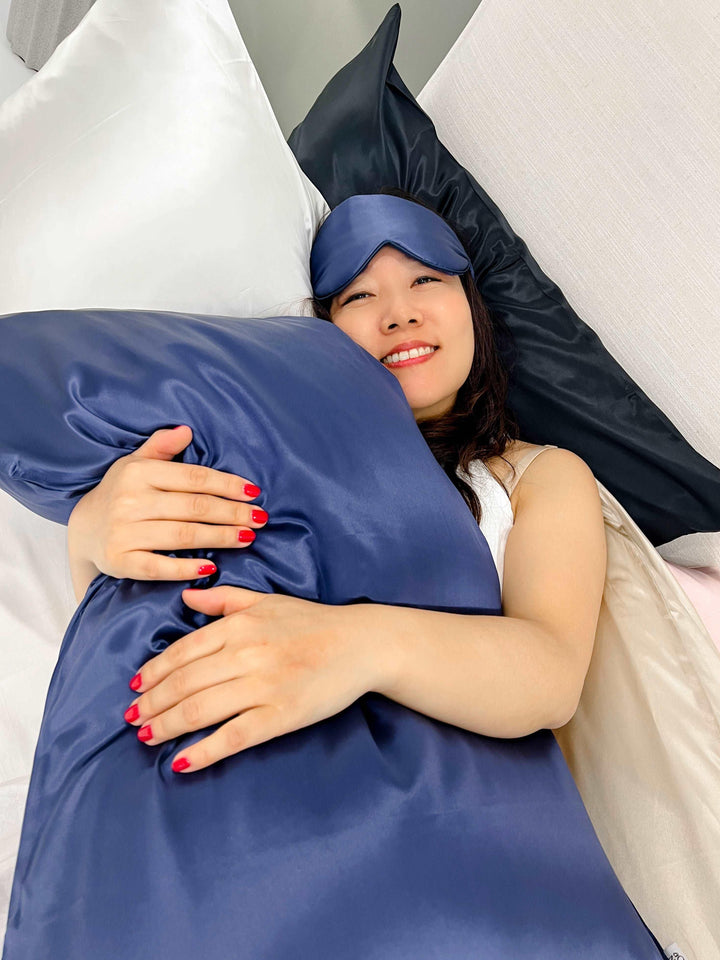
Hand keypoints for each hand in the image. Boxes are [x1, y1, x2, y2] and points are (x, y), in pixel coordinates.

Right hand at [67, 425, 267, 581]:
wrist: (85, 529)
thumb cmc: (121, 492)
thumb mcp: (136, 463)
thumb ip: (161, 446)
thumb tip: (187, 430)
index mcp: (138, 473)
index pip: (194, 478)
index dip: (227, 485)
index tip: (254, 493)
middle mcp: (130, 501)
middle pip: (194, 508)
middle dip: (232, 513)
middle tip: (260, 518)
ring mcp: (124, 532)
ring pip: (183, 535)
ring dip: (220, 537)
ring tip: (247, 538)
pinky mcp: (121, 561)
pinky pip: (158, 567)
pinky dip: (186, 568)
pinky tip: (211, 567)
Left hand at [122, 585, 377, 773]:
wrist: (361, 644)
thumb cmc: (314, 622)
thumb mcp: (267, 601)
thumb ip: (225, 599)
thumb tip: (187, 596)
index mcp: (239, 625)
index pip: (182, 652)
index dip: (153, 673)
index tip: (135, 688)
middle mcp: (245, 654)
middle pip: (183, 684)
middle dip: (151, 703)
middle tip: (133, 717)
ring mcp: (262, 686)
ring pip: (199, 710)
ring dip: (166, 726)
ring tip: (146, 736)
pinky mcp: (280, 716)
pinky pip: (232, 737)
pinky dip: (203, 751)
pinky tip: (181, 761)